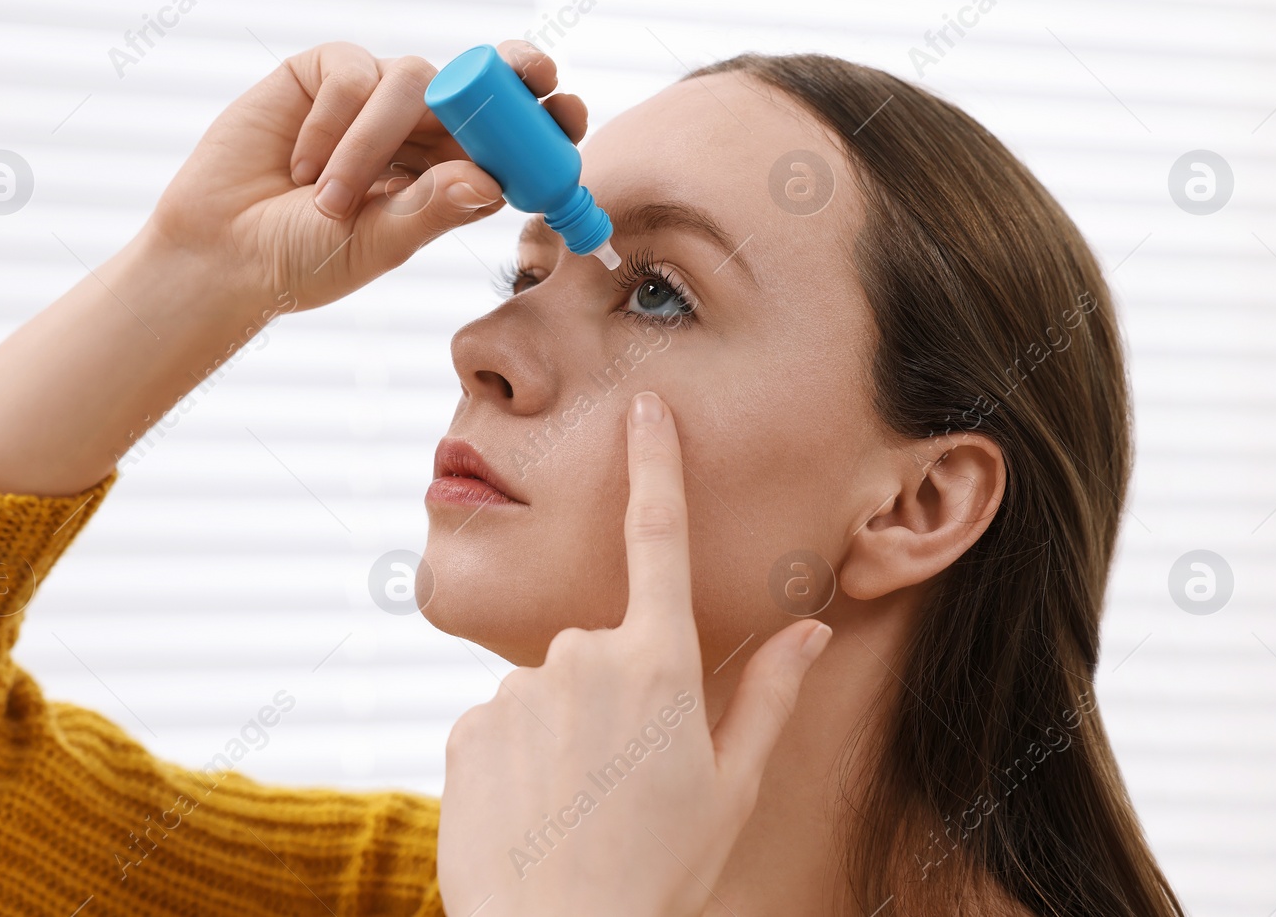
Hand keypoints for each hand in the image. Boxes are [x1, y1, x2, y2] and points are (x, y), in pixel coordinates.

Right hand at [145, 39, 586, 310]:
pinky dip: (331, 123)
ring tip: (328, 201)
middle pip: (483, 83)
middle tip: (535, 72)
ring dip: (374, 143)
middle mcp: (422, 130)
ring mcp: (374, 98)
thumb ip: (431, 210)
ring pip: (412, 79)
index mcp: (452, 173)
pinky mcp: (323, 74)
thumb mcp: (378, 244)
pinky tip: (298, 165)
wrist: (221, 254)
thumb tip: (490, 181)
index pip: (512, 136)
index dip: (544, 119)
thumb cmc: (304, 261)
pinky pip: (352, 73)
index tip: (570, 114)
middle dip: (514, 71)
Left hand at [436, 391, 832, 916]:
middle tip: (624, 780)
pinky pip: (500, 723)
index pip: (659, 537)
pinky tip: (532, 812)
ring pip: (548, 689)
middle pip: (603, 646)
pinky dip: (516, 758)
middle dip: (615, 694)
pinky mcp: (465, 726)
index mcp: (659, 664)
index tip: (645, 406)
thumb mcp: (731, 788)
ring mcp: (515, 689)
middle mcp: (581, 658)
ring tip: (576, 807)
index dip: (655, 463)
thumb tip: (810, 630)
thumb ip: (768, 695)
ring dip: (563, 731)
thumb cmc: (660, 874)